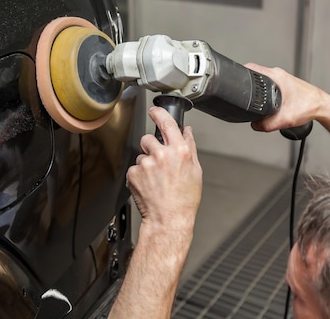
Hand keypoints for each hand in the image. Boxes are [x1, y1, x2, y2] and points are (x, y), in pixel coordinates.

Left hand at [126, 107, 202, 232]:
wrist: (168, 219)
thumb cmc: (184, 199)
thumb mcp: (195, 170)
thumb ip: (189, 146)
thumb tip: (186, 131)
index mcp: (179, 151)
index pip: (167, 123)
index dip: (159, 114)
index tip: (154, 111)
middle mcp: (162, 155)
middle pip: (149, 139)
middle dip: (151, 147)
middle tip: (159, 164)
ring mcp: (146, 164)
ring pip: (141, 155)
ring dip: (146, 164)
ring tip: (155, 180)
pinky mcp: (134, 173)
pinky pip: (134, 168)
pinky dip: (138, 175)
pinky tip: (148, 186)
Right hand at [244, 63, 326, 131]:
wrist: (323, 107)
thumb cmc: (310, 106)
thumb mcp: (285, 119)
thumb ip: (267, 124)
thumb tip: (255, 125)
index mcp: (276, 76)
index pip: (251, 68)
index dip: (240, 73)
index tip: (233, 78)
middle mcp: (278, 75)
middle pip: (255, 74)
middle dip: (247, 83)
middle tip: (241, 92)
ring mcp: (282, 79)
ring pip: (263, 81)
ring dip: (257, 88)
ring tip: (253, 98)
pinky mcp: (285, 85)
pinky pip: (269, 85)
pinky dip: (265, 92)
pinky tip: (266, 102)